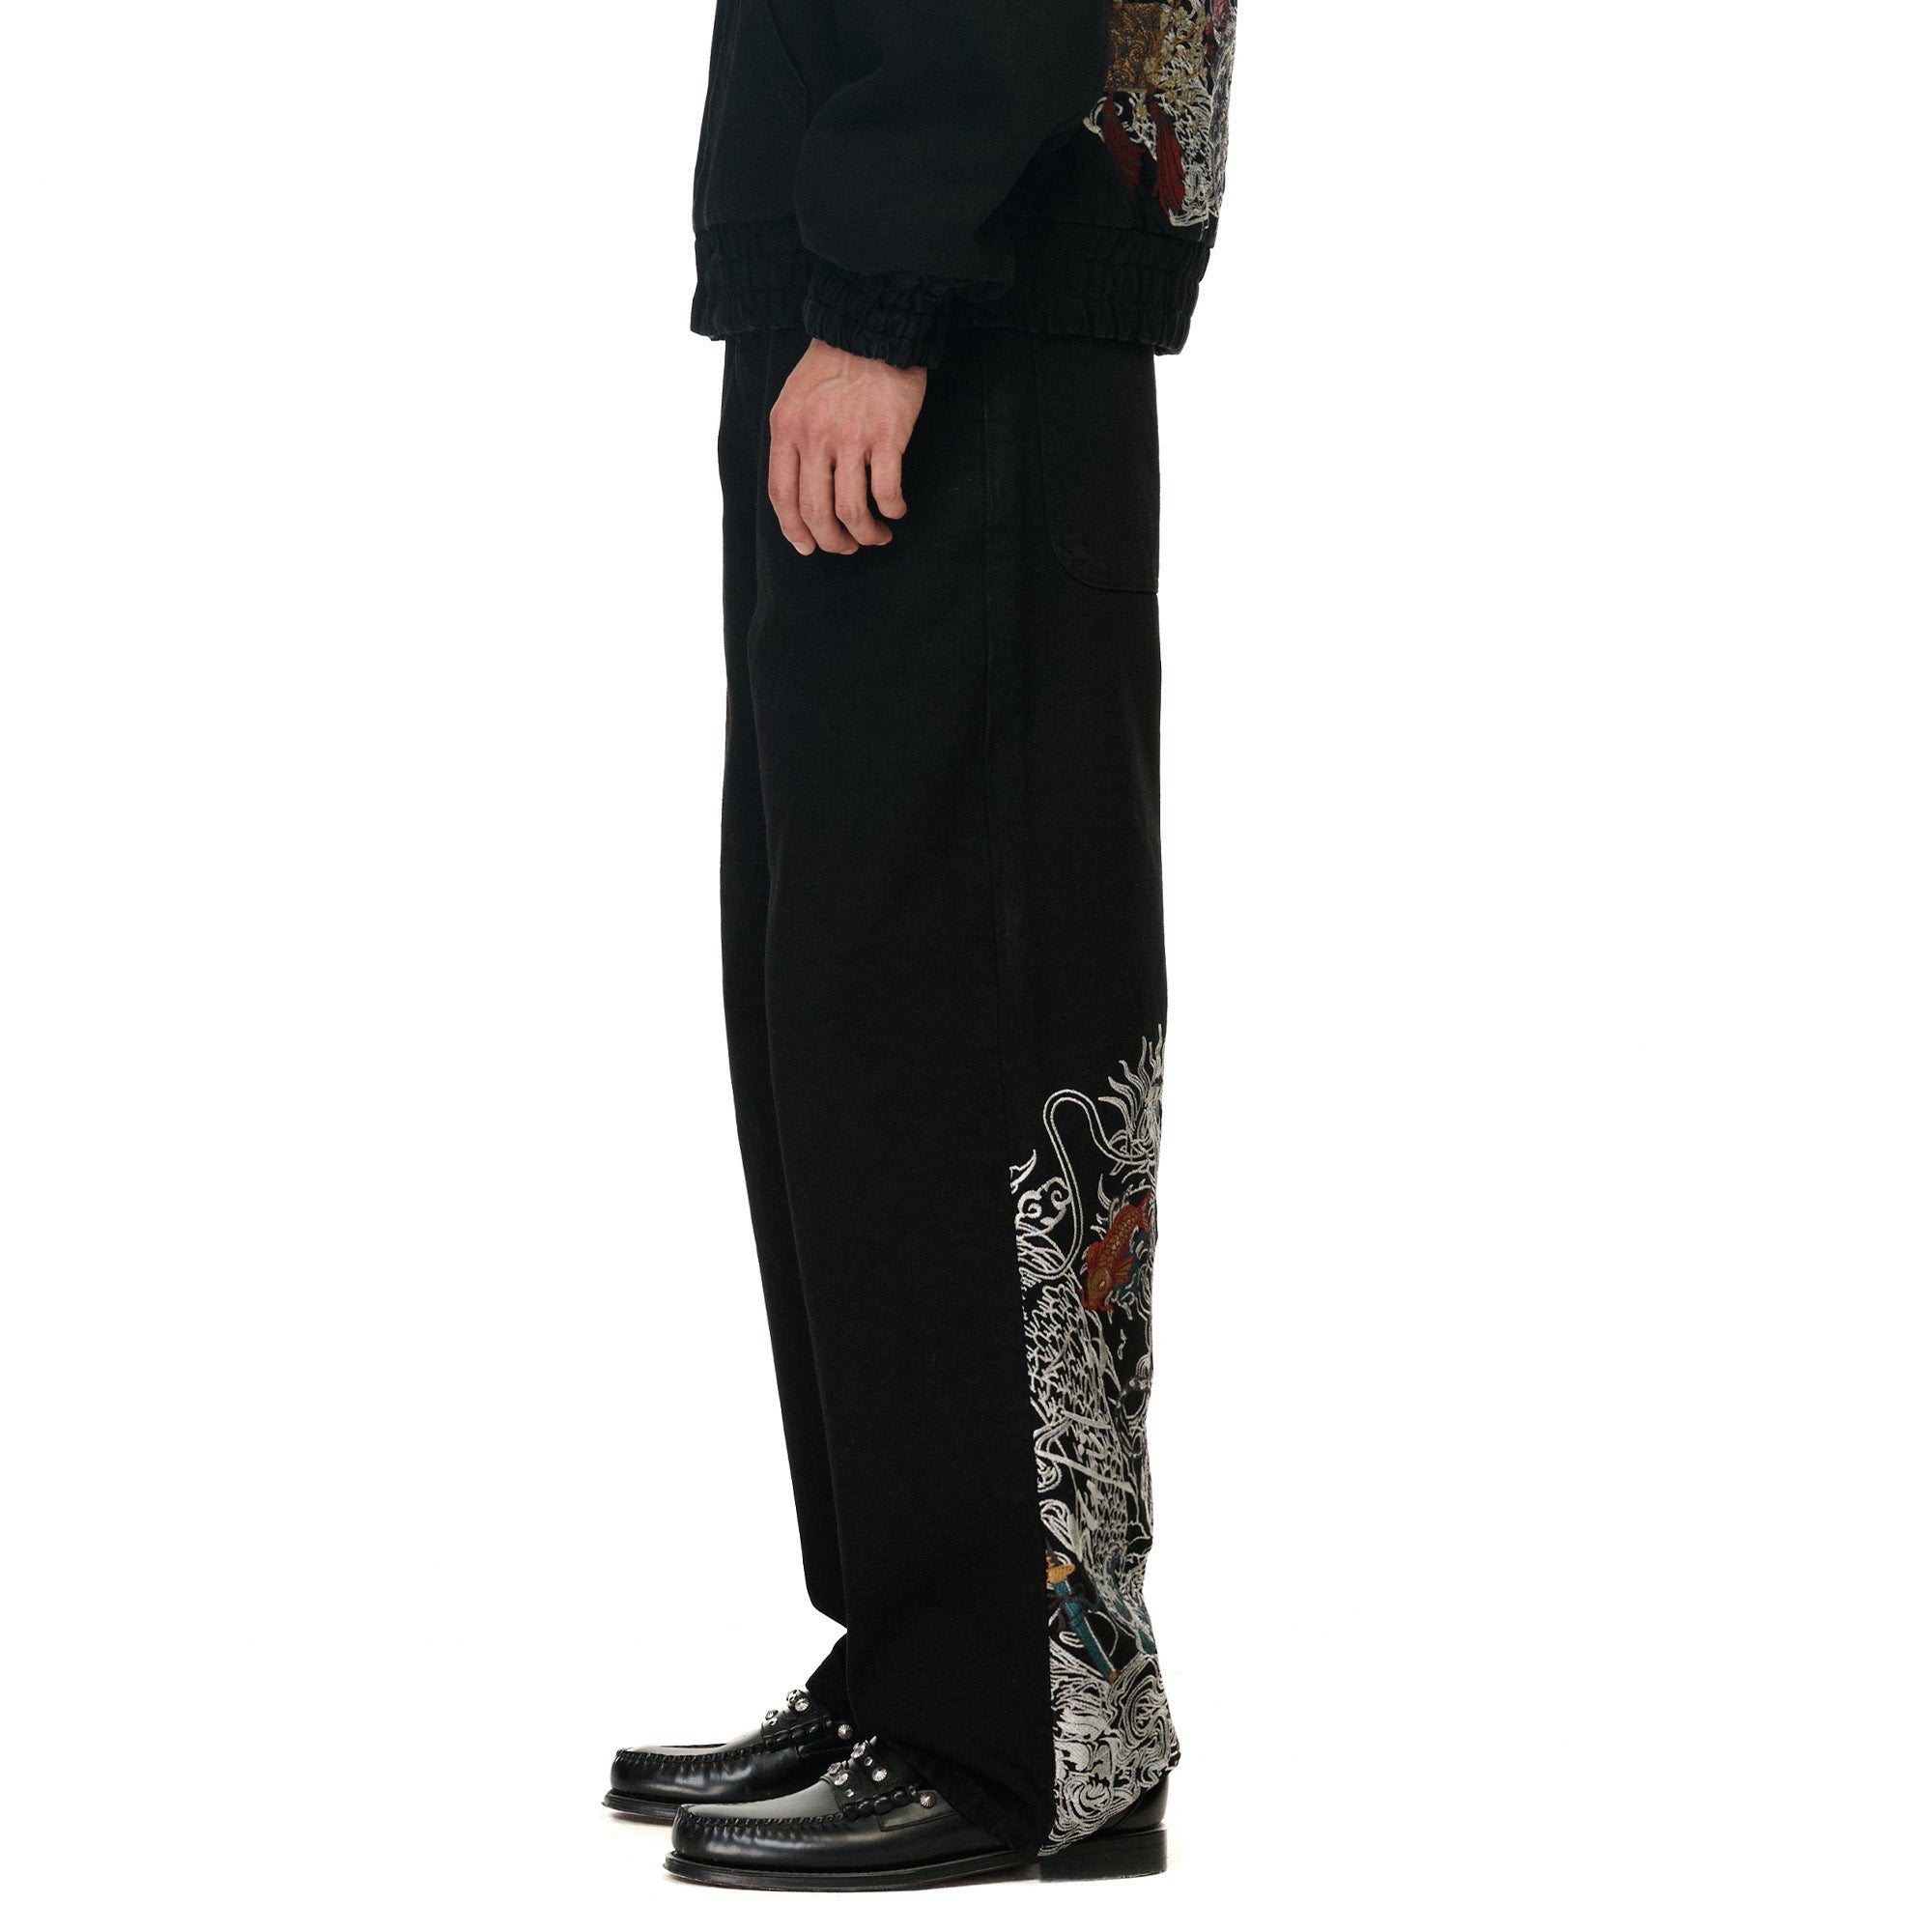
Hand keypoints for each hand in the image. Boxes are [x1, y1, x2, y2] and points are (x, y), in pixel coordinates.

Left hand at [768, 339, 927, 555]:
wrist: (872, 328)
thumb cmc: (835, 364)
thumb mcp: (795, 398)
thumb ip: (793, 440)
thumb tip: (800, 490)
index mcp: (786, 429)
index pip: (782, 496)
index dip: (794, 530)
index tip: (808, 546)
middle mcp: (814, 437)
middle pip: (816, 511)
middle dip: (832, 541)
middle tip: (846, 546)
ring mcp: (850, 438)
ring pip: (852, 511)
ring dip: (866, 534)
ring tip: (877, 535)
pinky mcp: (887, 436)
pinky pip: (887, 491)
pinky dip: (892, 510)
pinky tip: (896, 510)